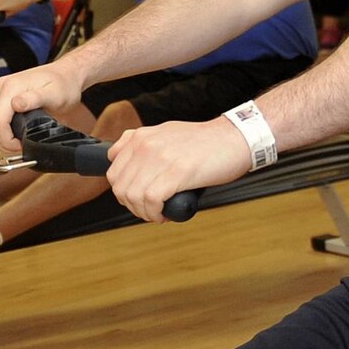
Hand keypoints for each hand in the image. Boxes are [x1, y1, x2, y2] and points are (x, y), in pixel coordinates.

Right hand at [0, 64, 83, 152]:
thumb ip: (34, 99)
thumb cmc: (62, 85)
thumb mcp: (53, 94)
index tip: (20, 146)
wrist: (64, 76)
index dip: (5, 140)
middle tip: (16, 148)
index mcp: (10, 87)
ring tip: (10, 144)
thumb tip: (16, 104)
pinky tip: (4, 135)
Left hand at [105, 118, 250, 222]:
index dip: (123, 192)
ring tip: (157, 214)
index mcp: (141, 136)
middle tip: (148, 211)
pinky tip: (164, 215)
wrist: (235, 138)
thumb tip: (123, 160)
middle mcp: (146, 145)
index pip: (113, 171)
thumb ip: (144, 144)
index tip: (136, 200)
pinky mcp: (177, 172)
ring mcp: (160, 158)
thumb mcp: (166, 133)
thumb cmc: (205, 142)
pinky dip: (154, 213)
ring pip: (133, 196)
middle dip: (131, 206)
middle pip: (120, 187)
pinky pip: (151, 200)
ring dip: (143, 213)